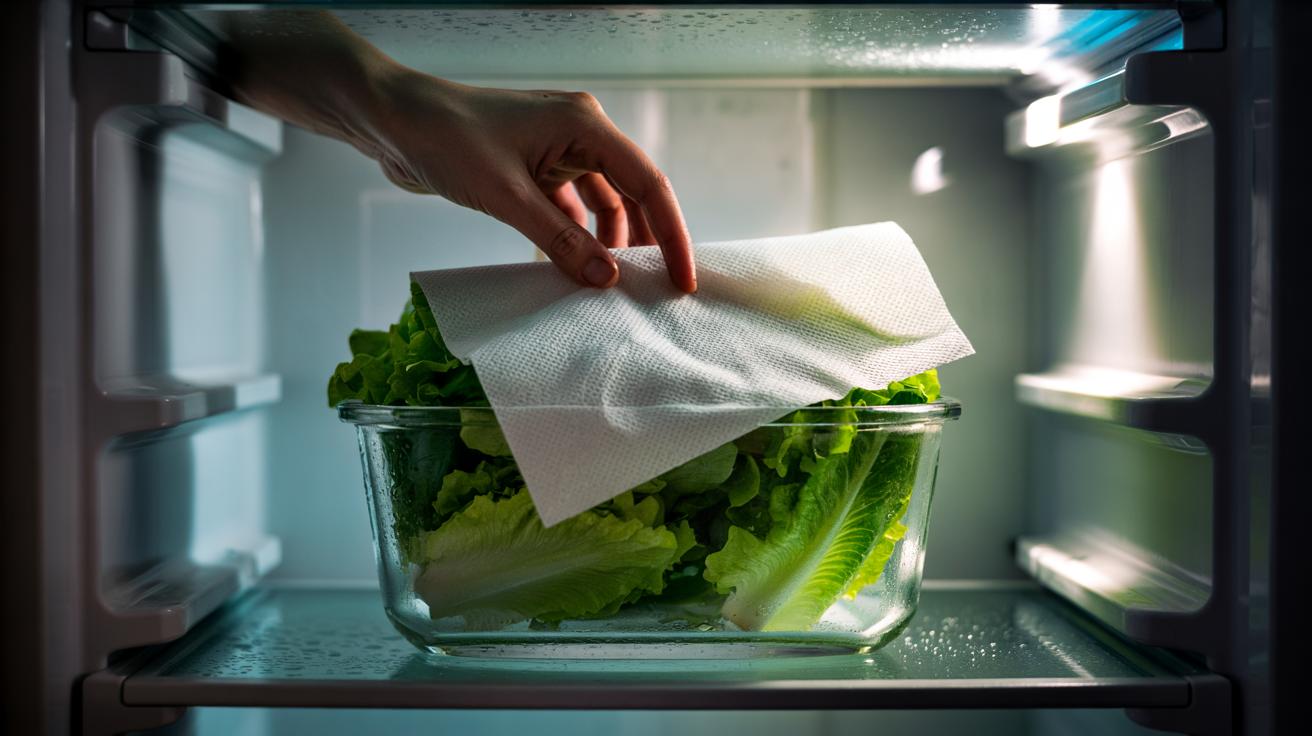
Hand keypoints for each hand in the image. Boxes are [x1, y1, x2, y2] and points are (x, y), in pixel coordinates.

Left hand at [366, 72, 695, 291]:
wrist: (391, 120)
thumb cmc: (445, 139)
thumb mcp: (506, 196)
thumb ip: (559, 240)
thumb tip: (605, 280)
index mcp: (585, 125)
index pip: (648, 184)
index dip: (671, 234)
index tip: (681, 279)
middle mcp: (579, 134)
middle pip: (632, 194)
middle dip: (644, 242)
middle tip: (653, 290)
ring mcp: (556, 150)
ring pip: (602, 204)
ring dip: (607, 243)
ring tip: (611, 286)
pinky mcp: (534, 168)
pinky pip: (570, 209)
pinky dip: (575, 238)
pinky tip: (574, 269)